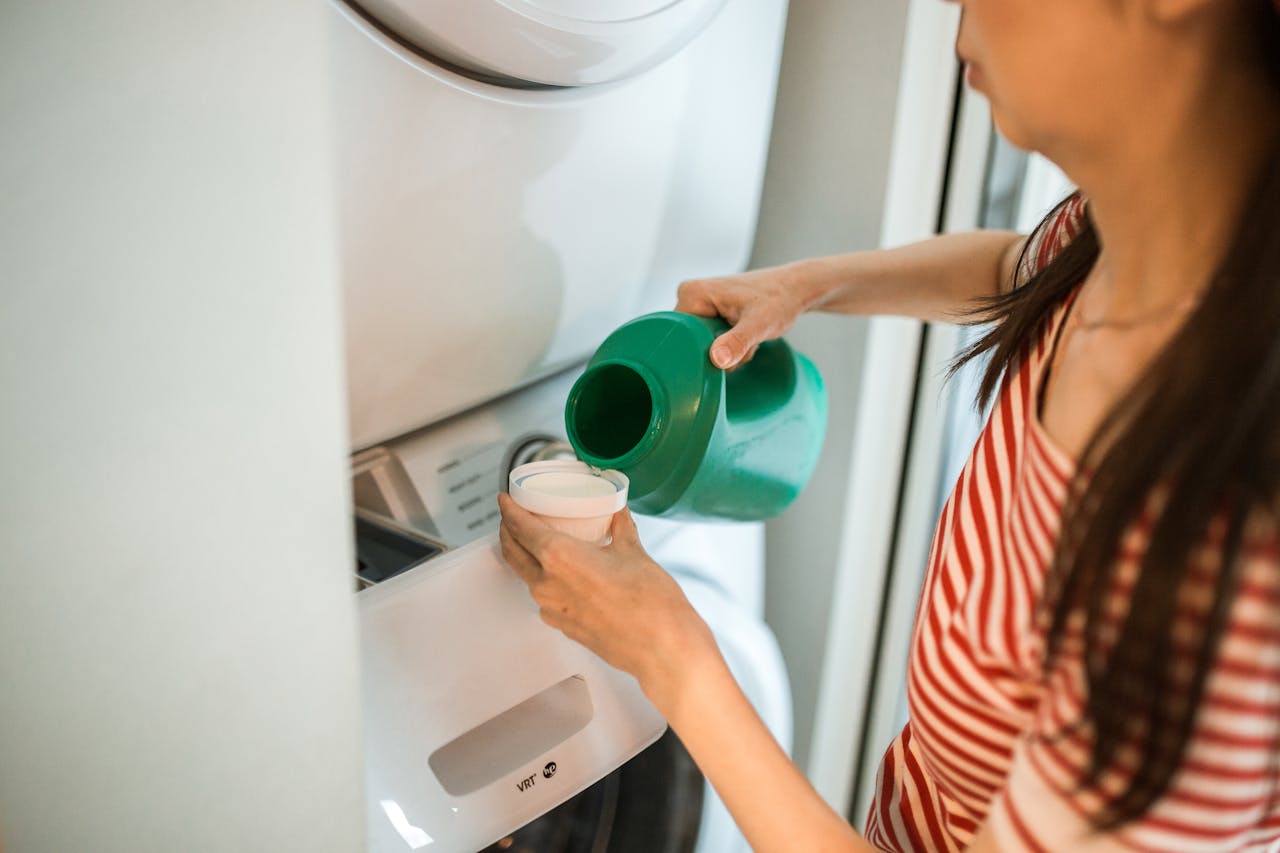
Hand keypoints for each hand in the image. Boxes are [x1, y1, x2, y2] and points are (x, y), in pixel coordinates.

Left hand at [497, 493, 716, 708]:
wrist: (661, 646)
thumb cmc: (650, 603)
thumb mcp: (633, 551)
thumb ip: (620, 528)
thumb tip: (617, 514)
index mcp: (559, 557)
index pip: (520, 527)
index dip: (509, 510)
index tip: (505, 500)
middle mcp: (547, 584)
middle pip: (513, 552)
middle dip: (508, 532)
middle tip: (514, 518)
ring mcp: (552, 610)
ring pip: (526, 577)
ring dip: (525, 558)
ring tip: (537, 544)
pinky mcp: (563, 627)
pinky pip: (544, 598)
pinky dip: (545, 581)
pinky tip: (562, 576)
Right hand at [676, 263, 814, 369]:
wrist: (796, 289)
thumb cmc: (780, 300)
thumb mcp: (759, 324)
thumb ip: (736, 342)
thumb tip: (716, 360)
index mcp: (692, 293)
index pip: (679, 336)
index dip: (702, 350)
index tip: (728, 349)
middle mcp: (689, 296)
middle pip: (690, 343)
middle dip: (718, 352)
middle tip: (744, 341)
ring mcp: (700, 305)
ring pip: (703, 346)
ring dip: (728, 351)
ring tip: (748, 336)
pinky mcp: (710, 313)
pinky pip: (712, 342)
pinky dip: (731, 346)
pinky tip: (746, 335)